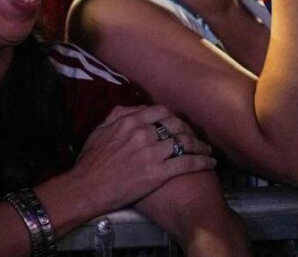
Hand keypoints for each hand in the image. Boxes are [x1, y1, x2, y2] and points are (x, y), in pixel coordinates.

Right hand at [70, 105, 215, 212]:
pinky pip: (187, 163)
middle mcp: (144, 133)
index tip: (176, 124)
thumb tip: (129, 109)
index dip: (172, 117)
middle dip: (188, 129)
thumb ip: (115, 117)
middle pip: (176, 124)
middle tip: (193, 137)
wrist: (88, 187)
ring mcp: (152, 152)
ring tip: (207, 150)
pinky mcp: (159, 172)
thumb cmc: (90, 162)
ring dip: (199, 145)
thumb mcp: (98, 131)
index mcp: (129, 121)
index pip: (160, 111)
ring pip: (185, 142)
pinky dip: (202, 161)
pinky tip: (210, 163)